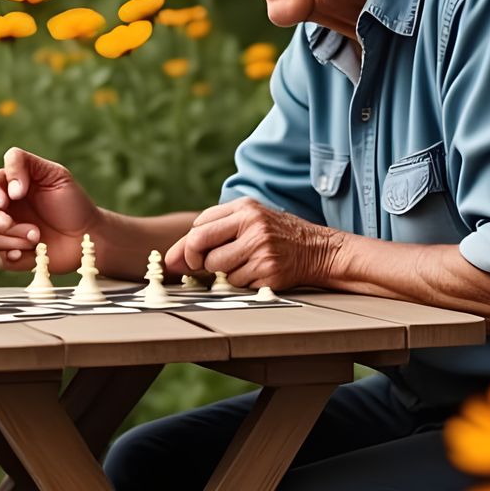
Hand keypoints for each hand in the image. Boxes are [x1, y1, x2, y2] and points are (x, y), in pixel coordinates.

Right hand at [0, 148, 100, 270]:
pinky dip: (8, 256)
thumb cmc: (73, 203)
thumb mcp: (55, 173)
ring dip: (10, 238)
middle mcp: (3, 211)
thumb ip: (25, 164)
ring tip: (36, 237)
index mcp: (8, 188)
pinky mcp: (12, 256)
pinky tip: (26, 252)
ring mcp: (6, 234)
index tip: (5, 201)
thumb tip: (9, 187)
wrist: (88, 235)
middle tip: (17, 224)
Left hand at [166, 198, 338, 290]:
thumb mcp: (250, 219)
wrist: (317, 250)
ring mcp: (260, 248)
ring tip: (242, 264)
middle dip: (196, 260)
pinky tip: (256, 272)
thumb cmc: (276, 235)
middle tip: (204, 265)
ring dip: (223, 273)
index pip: (199, 226)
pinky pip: (237, 283)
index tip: (192, 255)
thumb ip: (213, 231)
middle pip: (200, 245)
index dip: (190, 244)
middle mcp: (252, 224)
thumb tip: (171, 260)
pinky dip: (241, 282)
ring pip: (217, 267)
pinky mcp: (268, 271)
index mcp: (244, 207)